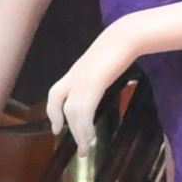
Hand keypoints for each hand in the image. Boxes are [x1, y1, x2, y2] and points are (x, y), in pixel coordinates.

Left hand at [42, 28, 140, 168]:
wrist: (128, 34)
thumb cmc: (122, 45)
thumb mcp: (103, 62)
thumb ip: (96, 74)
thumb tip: (100, 86)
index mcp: (75, 71)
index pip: (56, 92)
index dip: (53, 111)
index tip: (56, 128)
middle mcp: (74, 76)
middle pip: (60, 104)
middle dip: (66, 127)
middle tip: (77, 147)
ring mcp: (82, 78)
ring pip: (73, 112)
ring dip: (78, 133)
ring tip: (86, 147)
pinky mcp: (93, 82)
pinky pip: (83, 110)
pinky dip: (85, 127)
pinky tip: (90, 136)